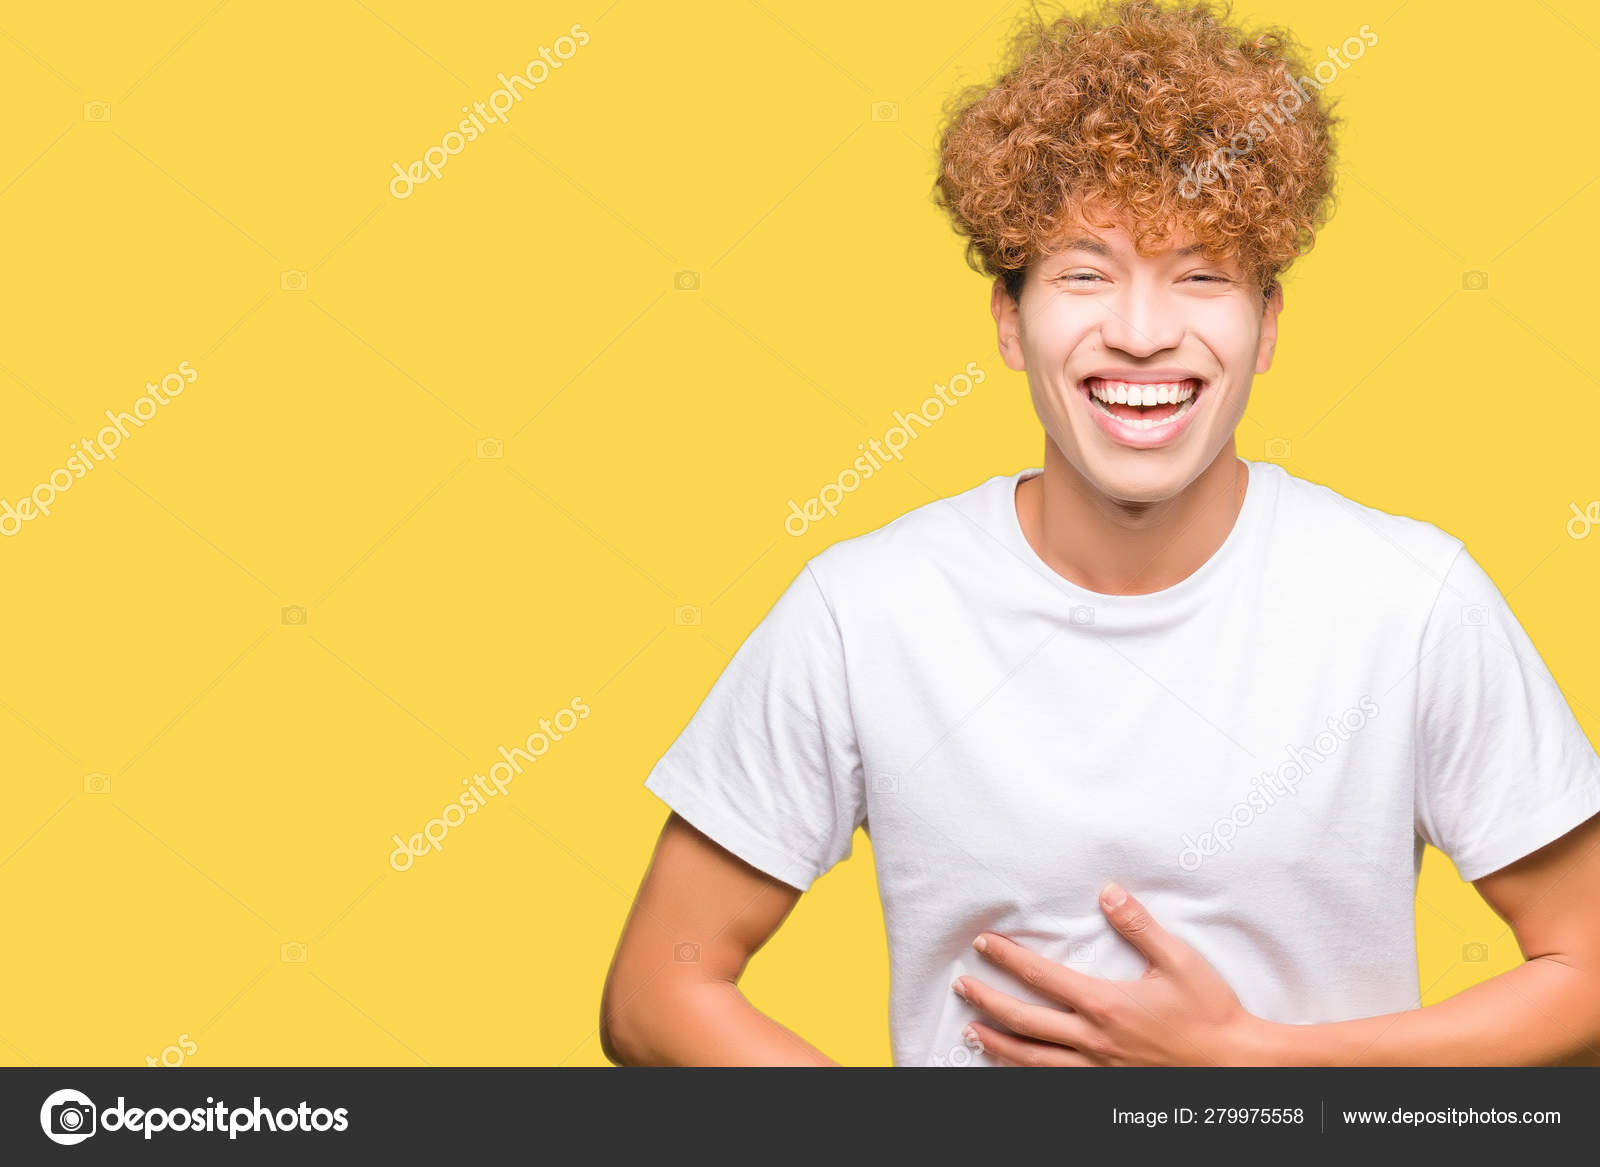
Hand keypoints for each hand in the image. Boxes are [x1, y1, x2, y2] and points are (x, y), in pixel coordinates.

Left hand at [953, 882, 1274, 1065]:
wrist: (1235, 1067)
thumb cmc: (1210, 1013)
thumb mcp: (1178, 961)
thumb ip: (1139, 926)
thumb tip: (1108, 892)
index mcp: (1105, 1005)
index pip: (1042, 978)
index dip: (1008, 960)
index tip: (984, 945)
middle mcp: (1093, 1040)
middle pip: (1024, 1021)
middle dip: (988, 1000)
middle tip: (962, 985)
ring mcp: (1097, 1069)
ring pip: (1033, 1060)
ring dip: (997, 1044)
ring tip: (971, 1033)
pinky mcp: (1107, 1087)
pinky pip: (1056, 1082)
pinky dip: (1027, 1073)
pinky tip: (1016, 1066)